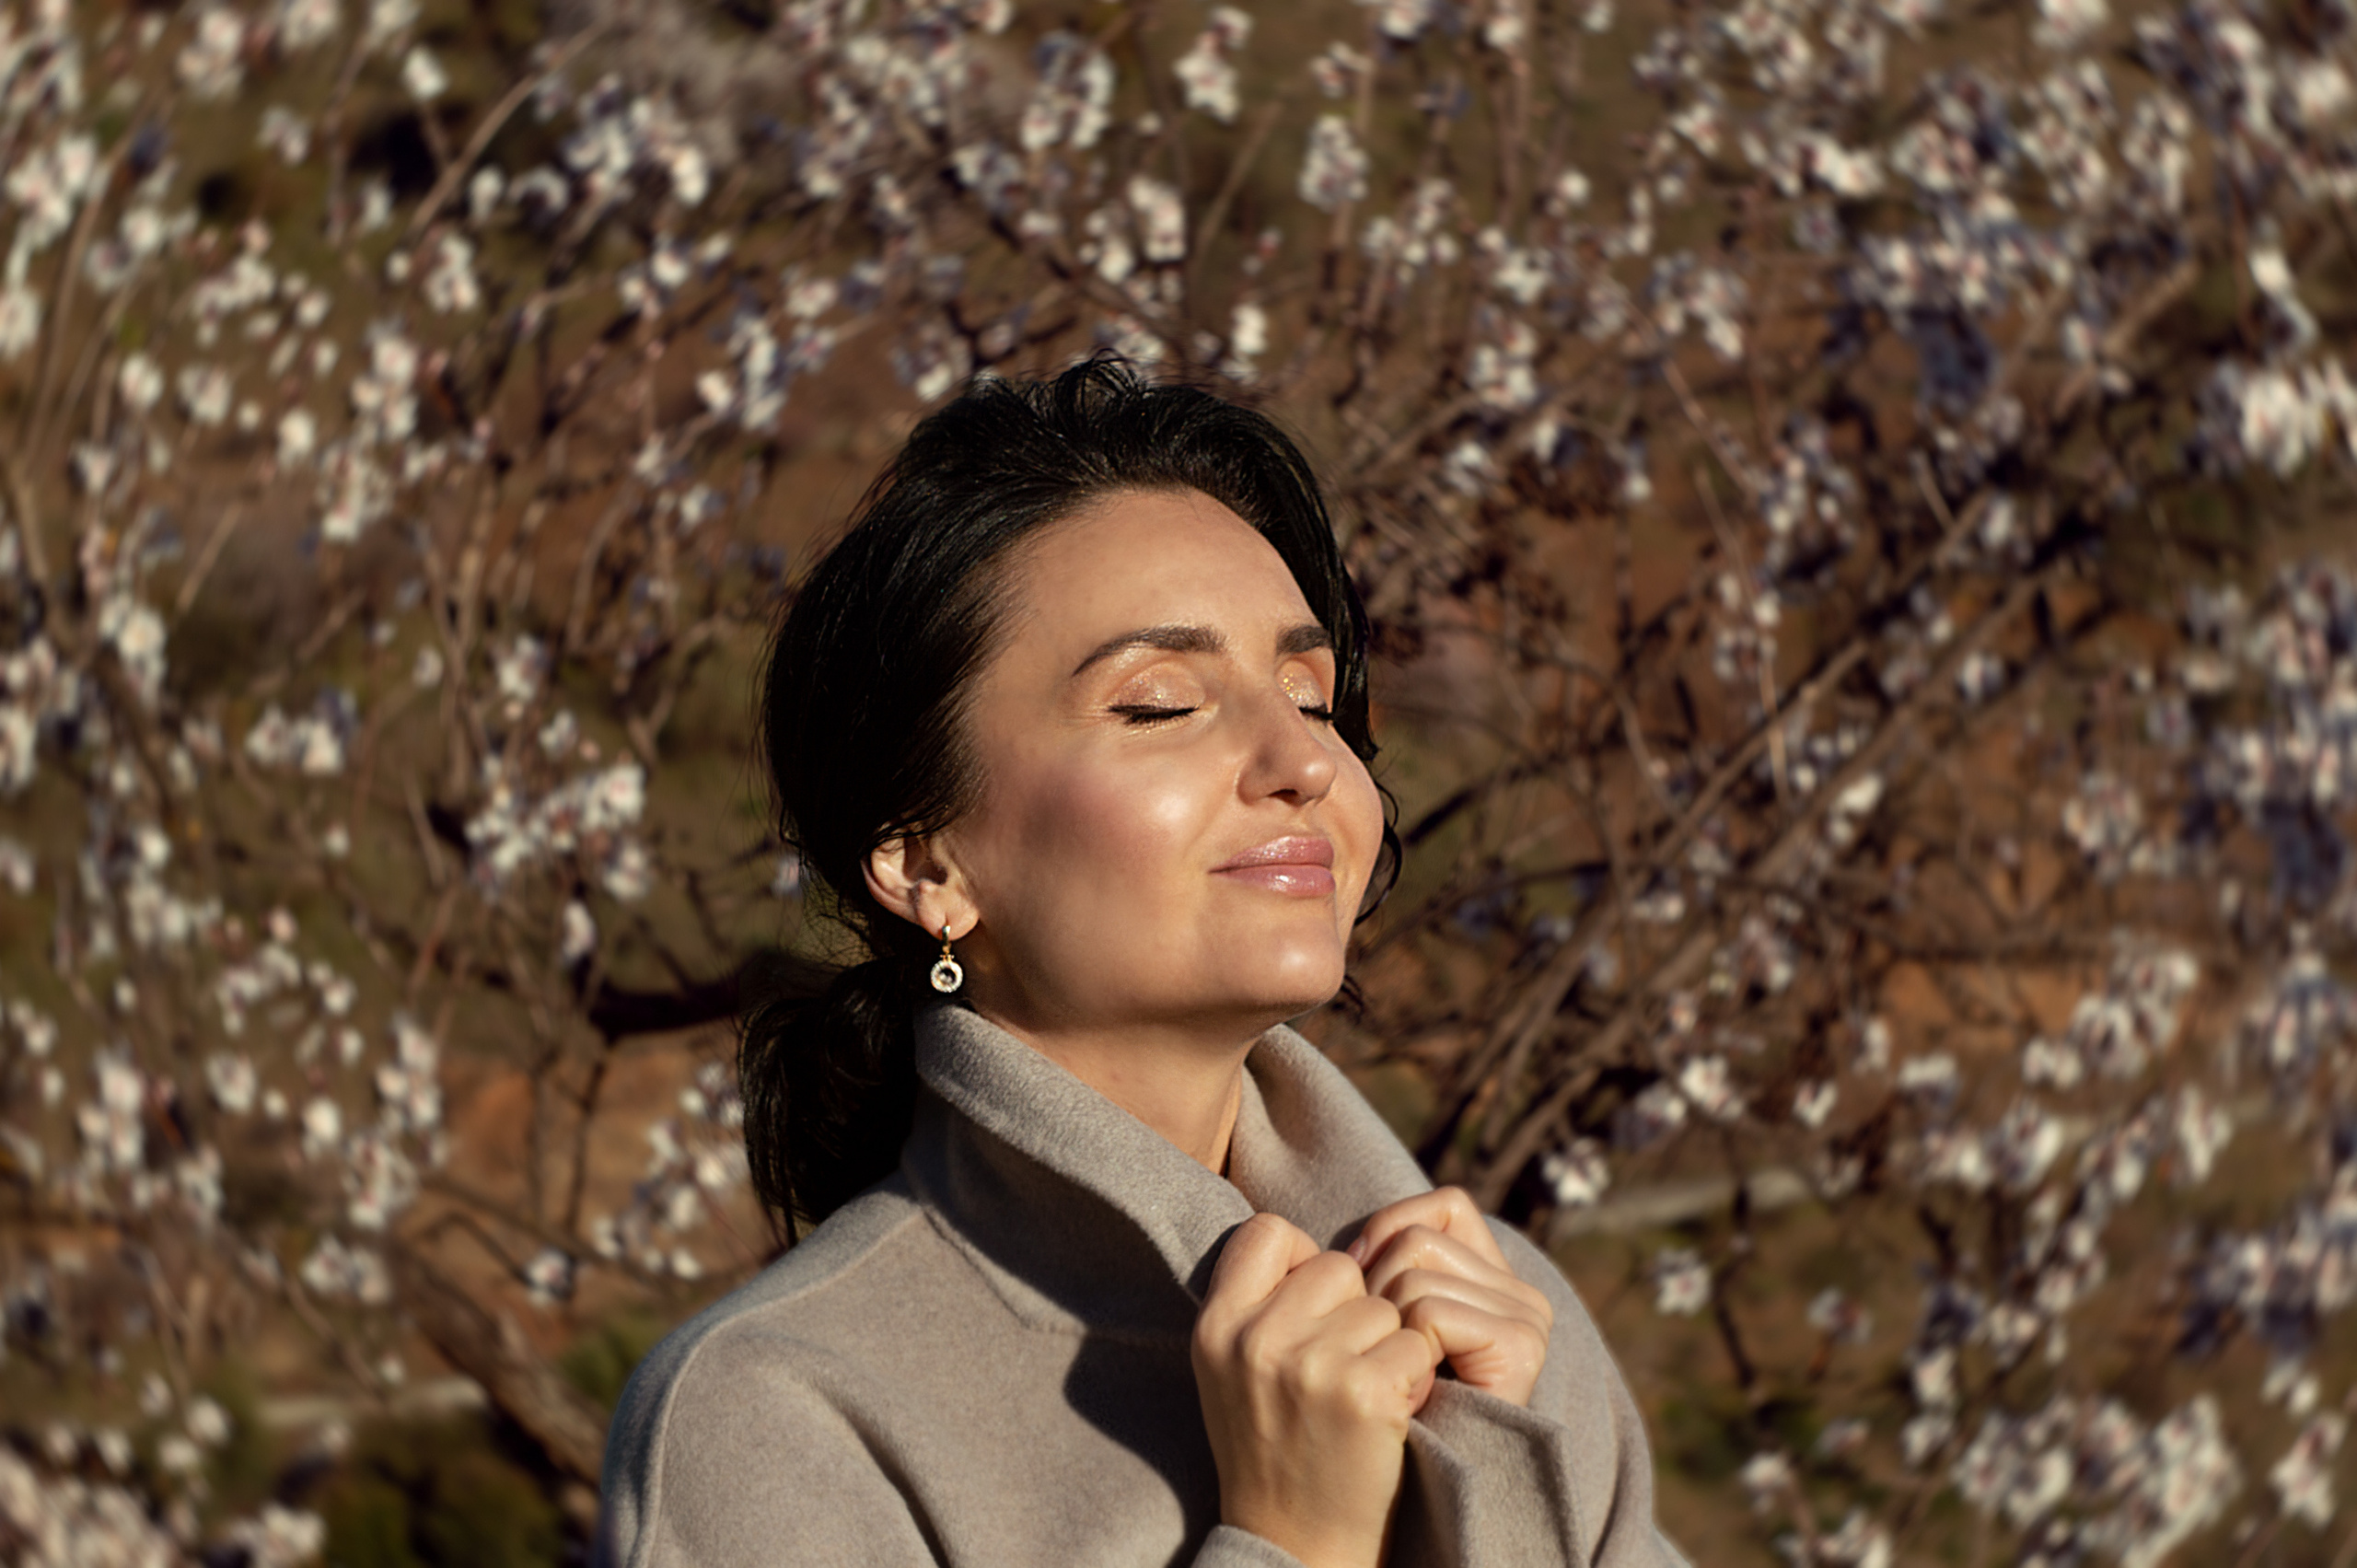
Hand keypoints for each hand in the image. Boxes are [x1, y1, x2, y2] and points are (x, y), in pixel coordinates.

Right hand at [1192, 1212, 1442, 1567]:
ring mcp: (1309, 1364)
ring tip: (1361, 1399)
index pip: (1267, 1231)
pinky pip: (1415, 1343)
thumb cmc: (1270, 1450)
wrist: (1295, 1545)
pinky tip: (1390, 1414)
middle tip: (1341, 1370)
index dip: (1301, 1261)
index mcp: (1215, 1326)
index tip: (1311, 1310)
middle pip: (1337, 1267)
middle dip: (1353, 1310)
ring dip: (1388, 1347)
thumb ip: (1254, 1306)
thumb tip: (1308, 1245)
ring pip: (1383, 1306)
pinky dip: (1415, 1377)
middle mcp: (1255, 1338)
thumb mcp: (1230, 1371)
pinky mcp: (1362, 1392)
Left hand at [1347, 1186, 1554, 1409]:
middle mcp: (1520, 1293)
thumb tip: (1345, 1247)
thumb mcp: (1371, 1327)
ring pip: (1416, 1269)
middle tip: (1374, 1355)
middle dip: (1373, 1289)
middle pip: (1418, 1237)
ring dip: (1383, 1327)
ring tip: (1394, 1381)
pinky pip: (1429, 1313)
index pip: (1444, 1206)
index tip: (1362, 1284)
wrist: (1400, 1505)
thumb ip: (1383, 1269)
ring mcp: (1527, 1317)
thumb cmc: (1372, 1413)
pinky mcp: (1521, 1346)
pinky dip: (1405, 1355)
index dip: (1389, 1232)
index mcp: (1493, 1280)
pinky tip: (1415, 1400)